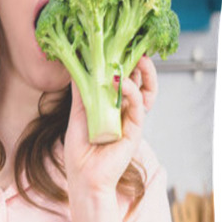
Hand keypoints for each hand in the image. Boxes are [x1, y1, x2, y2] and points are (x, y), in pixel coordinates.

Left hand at [63, 55, 157, 199]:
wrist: (83, 176)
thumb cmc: (80, 149)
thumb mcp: (78, 114)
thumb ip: (81, 92)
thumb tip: (76, 67)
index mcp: (112, 106)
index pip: (125, 80)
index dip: (125, 63)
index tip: (121, 45)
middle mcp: (125, 111)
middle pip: (140, 82)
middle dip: (140, 64)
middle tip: (135, 46)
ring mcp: (131, 121)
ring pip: (145, 92)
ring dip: (143, 74)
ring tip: (137, 59)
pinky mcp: (135, 131)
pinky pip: (137, 108)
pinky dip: (131, 92)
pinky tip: (122, 83)